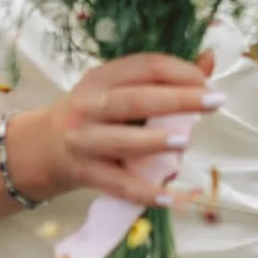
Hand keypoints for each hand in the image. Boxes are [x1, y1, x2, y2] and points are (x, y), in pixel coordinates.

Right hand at [6, 52, 218, 205]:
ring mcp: (84, 141)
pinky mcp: (84, 173)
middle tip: (214, 101)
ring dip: (154, 141)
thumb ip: (163, 77)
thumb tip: (209, 60)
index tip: (208, 81)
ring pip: (121, 141)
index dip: (179, 72)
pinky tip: (168, 197)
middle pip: (135, 100)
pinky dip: (142, 191)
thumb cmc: (94, 115)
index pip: (144, 67)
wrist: (43, 148)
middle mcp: (89, 106)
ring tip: (186, 141)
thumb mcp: (119, 88)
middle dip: (178, 100)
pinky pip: (117, 184)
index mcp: (101, 78)